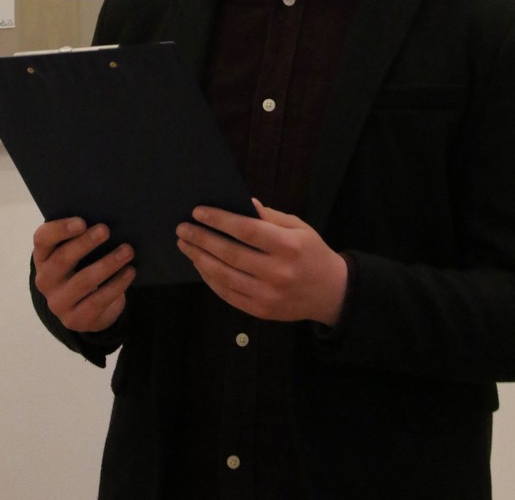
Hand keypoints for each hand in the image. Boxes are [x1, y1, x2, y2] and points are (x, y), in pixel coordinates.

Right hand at [32, 218, 135, 332]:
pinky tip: (130, 272)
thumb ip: (82, 237)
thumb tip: (108, 216)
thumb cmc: (82, 268)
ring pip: (83, 281)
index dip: (60, 229)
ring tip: (127, 251)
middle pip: (62, 259)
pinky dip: (117, 284)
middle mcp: (45, 280)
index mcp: (43, 257)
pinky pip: (98, 300)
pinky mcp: (75, 319)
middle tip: (106, 229)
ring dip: (108, 263)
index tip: (82, 221)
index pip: (42, 239)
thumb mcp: (76, 253)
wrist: (84, 310)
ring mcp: (58, 302)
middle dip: (85, 243)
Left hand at [175, 199, 347, 325]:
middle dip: (201, 239)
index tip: (198, 212)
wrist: (331, 293)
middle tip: (182, 228)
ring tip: (186, 246)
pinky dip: (210, 279)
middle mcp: (276, 272)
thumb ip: (270, 217)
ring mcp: (267, 295)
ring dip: (200, 259)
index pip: (245, 230)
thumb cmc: (312, 253)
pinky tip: (201, 265)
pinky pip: (228, 294)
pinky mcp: (260, 311)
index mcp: (287, 246)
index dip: (219, 220)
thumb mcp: (299, 228)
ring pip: (224, 275)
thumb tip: (242, 204)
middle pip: (229, 253)